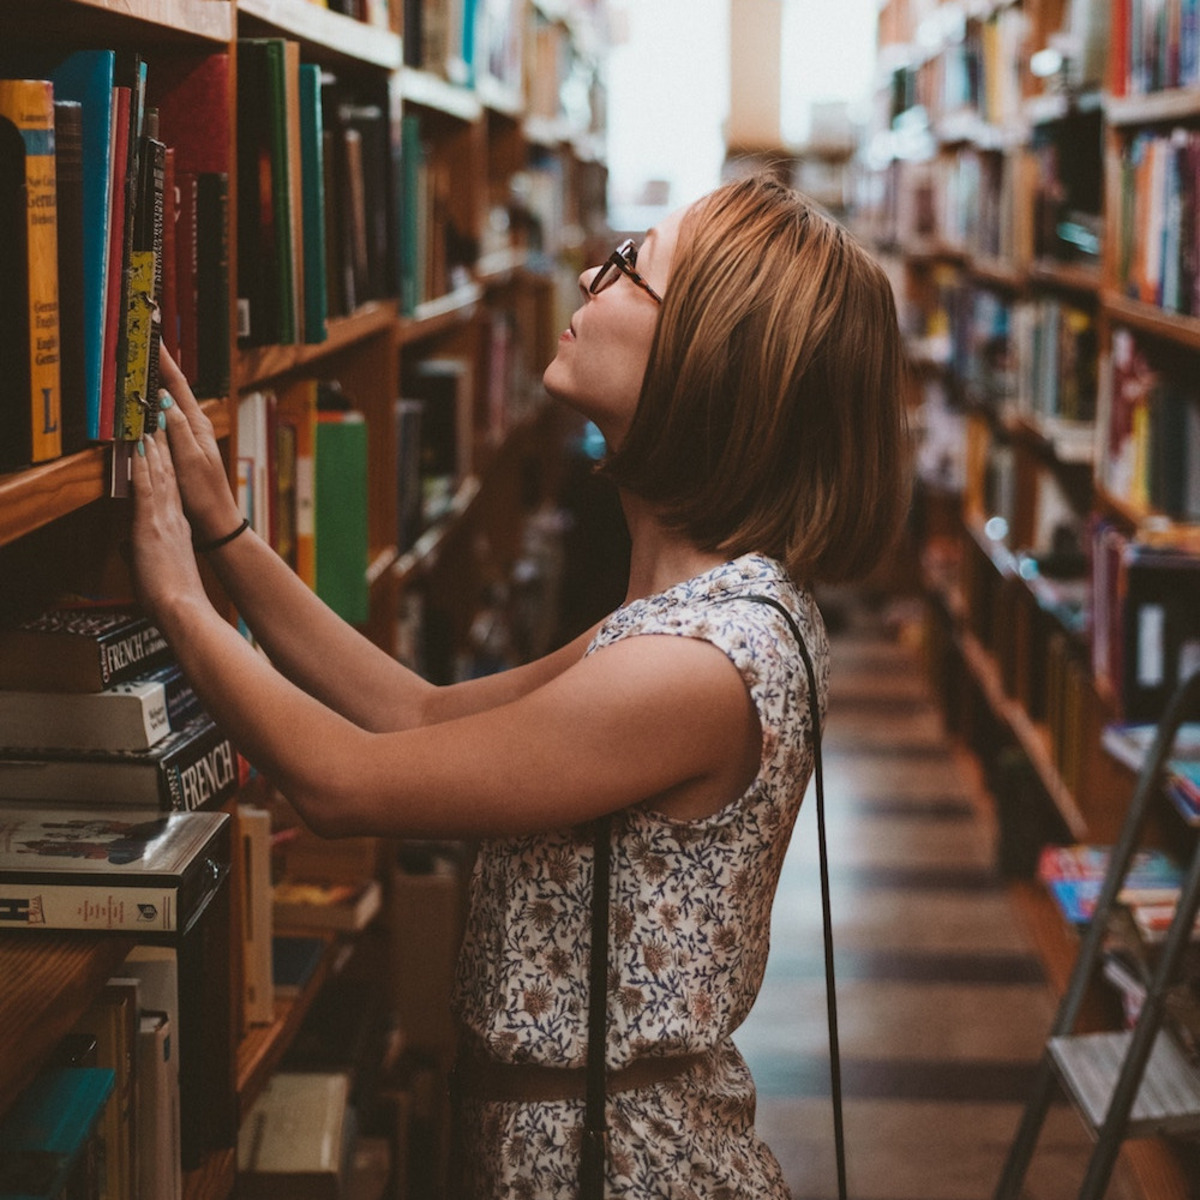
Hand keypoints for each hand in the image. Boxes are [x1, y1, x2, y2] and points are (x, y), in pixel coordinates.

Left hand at [129, 430, 209, 624]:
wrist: (183, 608)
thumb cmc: (174, 599)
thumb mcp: (157, 570)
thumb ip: (141, 554)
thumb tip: (127, 550)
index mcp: (178, 530)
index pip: (171, 491)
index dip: (167, 467)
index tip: (163, 446)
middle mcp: (174, 519)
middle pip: (169, 476)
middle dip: (164, 447)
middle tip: (160, 422)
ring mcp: (163, 519)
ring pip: (160, 475)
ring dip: (155, 448)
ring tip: (152, 423)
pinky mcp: (151, 524)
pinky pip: (147, 487)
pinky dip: (144, 465)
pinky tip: (141, 447)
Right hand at [157, 344, 242, 541]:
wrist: (215, 521)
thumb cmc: (205, 494)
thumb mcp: (189, 459)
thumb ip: (177, 430)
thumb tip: (163, 400)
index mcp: (198, 424)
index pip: (178, 385)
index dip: (164, 361)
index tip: (153, 338)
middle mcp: (195, 426)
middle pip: (173, 389)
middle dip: (158, 365)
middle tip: (142, 343)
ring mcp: (189, 436)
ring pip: (167, 403)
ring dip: (155, 383)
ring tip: (140, 364)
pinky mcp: (182, 448)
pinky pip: (164, 420)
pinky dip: (154, 406)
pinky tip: (145, 404)